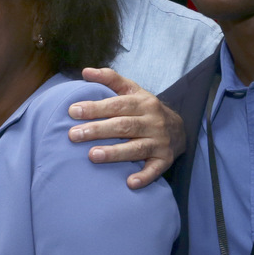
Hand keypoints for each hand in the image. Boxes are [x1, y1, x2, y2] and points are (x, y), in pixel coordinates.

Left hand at [67, 68, 185, 188]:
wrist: (180, 128)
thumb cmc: (146, 109)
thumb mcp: (132, 90)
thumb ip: (110, 79)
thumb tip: (85, 71)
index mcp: (143, 103)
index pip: (117, 104)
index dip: (95, 108)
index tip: (73, 111)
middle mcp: (153, 122)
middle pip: (123, 126)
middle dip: (98, 130)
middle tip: (73, 135)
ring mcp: (160, 142)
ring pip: (136, 148)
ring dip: (114, 153)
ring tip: (92, 155)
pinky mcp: (165, 160)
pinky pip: (155, 170)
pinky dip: (144, 176)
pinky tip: (129, 183)